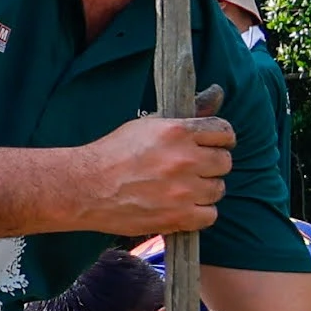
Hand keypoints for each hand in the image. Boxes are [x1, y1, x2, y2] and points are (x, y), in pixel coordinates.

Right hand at [60, 112, 236, 240]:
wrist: (85, 186)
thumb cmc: (114, 152)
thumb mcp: (148, 124)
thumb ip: (185, 115)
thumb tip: (217, 93)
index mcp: (177, 131)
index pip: (224, 132)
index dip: (222, 139)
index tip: (215, 144)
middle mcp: (184, 160)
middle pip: (225, 162)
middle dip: (213, 164)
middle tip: (196, 168)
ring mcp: (182, 190)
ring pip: (218, 189)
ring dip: (206, 189)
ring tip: (186, 188)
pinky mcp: (177, 216)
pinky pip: (210, 215)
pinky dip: (200, 212)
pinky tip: (185, 206)